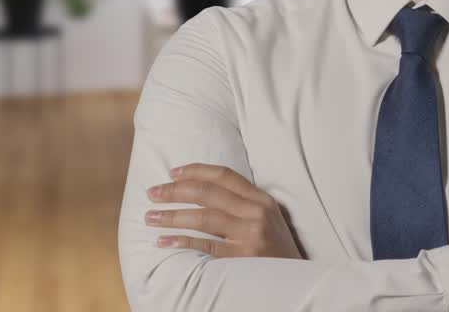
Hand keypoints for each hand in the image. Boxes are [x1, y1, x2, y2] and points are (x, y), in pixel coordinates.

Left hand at [145, 163, 301, 259]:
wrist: (298, 278)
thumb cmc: (276, 249)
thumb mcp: (268, 219)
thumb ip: (243, 204)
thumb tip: (200, 192)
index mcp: (262, 199)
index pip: (224, 175)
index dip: (196, 170)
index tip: (172, 172)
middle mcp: (257, 213)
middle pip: (209, 193)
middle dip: (176, 191)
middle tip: (152, 192)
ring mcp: (250, 235)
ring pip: (203, 217)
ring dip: (172, 216)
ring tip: (150, 217)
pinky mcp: (243, 257)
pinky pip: (206, 246)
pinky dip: (182, 241)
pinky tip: (165, 240)